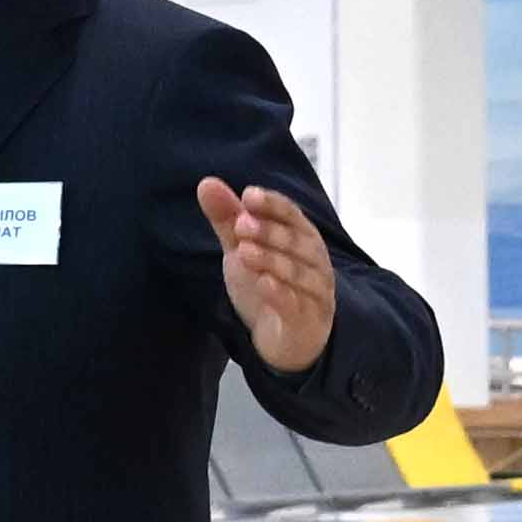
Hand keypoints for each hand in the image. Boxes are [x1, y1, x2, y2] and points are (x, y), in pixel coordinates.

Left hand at [201, 179, 338, 374]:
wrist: (283, 338)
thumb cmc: (268, 285)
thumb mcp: (242, 250)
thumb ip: (228, 219)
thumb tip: (206, 183)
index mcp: (301, 237)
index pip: (292, 215)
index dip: (272, 204)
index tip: (248, 195)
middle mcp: (314, 261)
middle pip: (297, 241)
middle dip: (269, 231)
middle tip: (240, 225)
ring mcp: (314, 291)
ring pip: (298, 272)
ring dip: (272, 260)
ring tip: (244, 251)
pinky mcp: (307, 320)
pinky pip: (296, 305)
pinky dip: (281, 294)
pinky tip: (264, 284)